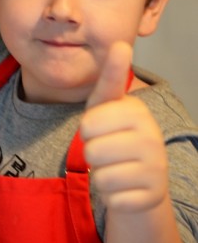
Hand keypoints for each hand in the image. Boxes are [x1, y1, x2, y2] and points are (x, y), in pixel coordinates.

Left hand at [80, 41, 168, 212]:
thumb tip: (120, 44)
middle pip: (92, 150)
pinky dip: (111, 196)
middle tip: (108, 151)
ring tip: (115, 167)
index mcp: (137, 111)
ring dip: (100, 175)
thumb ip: (110, 78)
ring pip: (101, 176)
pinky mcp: (152, 196)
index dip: (88, 130)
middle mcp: (152, 137)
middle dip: (92, 154)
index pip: (88, 123)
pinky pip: (111, 198)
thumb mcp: (107, 106)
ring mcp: (155, 168)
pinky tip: (124, 187)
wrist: (142, 179)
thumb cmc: (115, 135)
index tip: (103, 127)